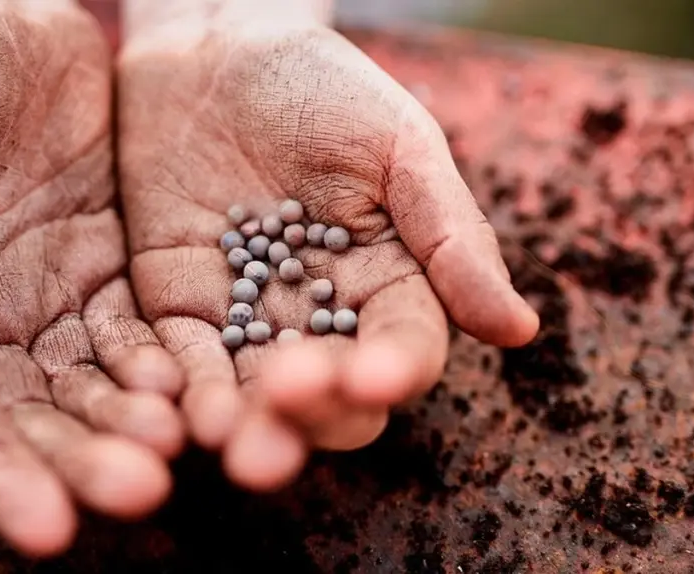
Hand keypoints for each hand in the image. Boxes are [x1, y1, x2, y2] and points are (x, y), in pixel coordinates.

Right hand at [0, 0, 183, 555]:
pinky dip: (168, 367)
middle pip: (38, 415)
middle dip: (85, 460)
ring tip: (178, 447)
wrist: (7, 20)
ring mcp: (55, 305)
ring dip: (137, 424)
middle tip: (140, 491)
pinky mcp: (114, 277)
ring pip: (99, 385)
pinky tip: (198, 389)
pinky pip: (144, 335)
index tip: (45, 530)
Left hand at [117, 5, 538, 489]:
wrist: (216, 48)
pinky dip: (179, 385)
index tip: (375, 374)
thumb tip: (519, 330)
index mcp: (388, 284)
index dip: (394, 369)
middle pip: (328, 396)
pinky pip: (179, 359)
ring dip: (243, 421)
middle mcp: (320, 318)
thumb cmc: (323, 88)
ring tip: (226, 433)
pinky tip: (174, 403)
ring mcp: (247, 316)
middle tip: (290, 398)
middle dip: (313, 412)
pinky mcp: (178, 305)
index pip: (403, 348)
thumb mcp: (398, 146)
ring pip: (251, 394)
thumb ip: (450, 233)